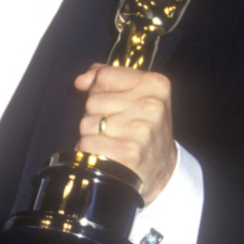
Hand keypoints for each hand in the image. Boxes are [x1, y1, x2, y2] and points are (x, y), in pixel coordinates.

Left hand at [74, 63, 175, 204]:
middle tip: (115, 127)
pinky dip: (89, 151)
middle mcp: (151, 105)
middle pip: (92, 101)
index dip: (98, 90)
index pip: (104, 75)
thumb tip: (81, 81)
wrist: (163, 168)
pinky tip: (106, 153)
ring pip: (87, 123)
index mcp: (155, 84)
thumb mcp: (136, 95)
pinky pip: (87, 143)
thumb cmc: (144, 128)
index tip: (111, 103)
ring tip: (112, 140)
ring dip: (92, 134)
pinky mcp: (128, 153)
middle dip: (95, 115)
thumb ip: (106, 78)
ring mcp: (141, 129)